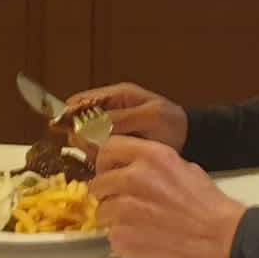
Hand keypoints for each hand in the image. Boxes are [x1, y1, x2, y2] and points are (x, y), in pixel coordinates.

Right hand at [65, 81, 187, 151]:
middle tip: (98, 148)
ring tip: (108, 155)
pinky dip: (97, 158)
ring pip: (81, 139)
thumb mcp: (150, 117)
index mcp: (115, 95)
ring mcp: (107, 127)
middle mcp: (107, 109)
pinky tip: (110, 162)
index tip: (78, 134)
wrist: (186, 138)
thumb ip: (122, 118)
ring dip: (90, 149)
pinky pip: (93, 151)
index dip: (71, 117)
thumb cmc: (171, 123)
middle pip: (75, 122)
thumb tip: (91, 124)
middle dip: (82, 137)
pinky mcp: (110, 143)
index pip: (78, 102)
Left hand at [90, 136, 245, 257]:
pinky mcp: (120, 238)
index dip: (107, 163)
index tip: (111, 173)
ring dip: (113, 219)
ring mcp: (123, 210)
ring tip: (136, 225)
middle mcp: (133, 178)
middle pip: (98, 183)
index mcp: (152, 156)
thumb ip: (155, 167)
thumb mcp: (186, 170)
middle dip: (108, 194)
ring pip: (101, 212)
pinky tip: (143, 240)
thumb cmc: (208, 206)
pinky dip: (122, 239)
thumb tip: (134, 169)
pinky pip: (110, 236)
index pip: (109, 148)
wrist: (220, 241)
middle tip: (123, 204)